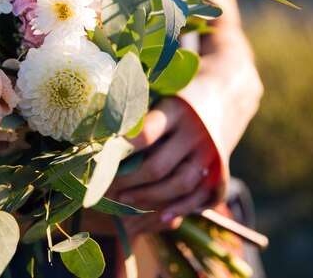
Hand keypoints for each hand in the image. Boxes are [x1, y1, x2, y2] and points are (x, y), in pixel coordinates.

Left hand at [106, 97, 220, 235]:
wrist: (220, 99)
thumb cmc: (171, 102)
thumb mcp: (155, 97)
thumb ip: (133, 116)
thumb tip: (91, 143)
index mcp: (175, 109)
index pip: (145, 133)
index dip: (120, 152)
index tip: (97, 163)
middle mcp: (195, 131)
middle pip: (158, 166)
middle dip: (127, 181)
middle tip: (104, 189)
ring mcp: (210, 153)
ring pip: (179, 185)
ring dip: (148, 198)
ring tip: (123, 201)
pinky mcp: (221, 172)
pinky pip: (200, 197)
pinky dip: (180, 209)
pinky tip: (161, 216)